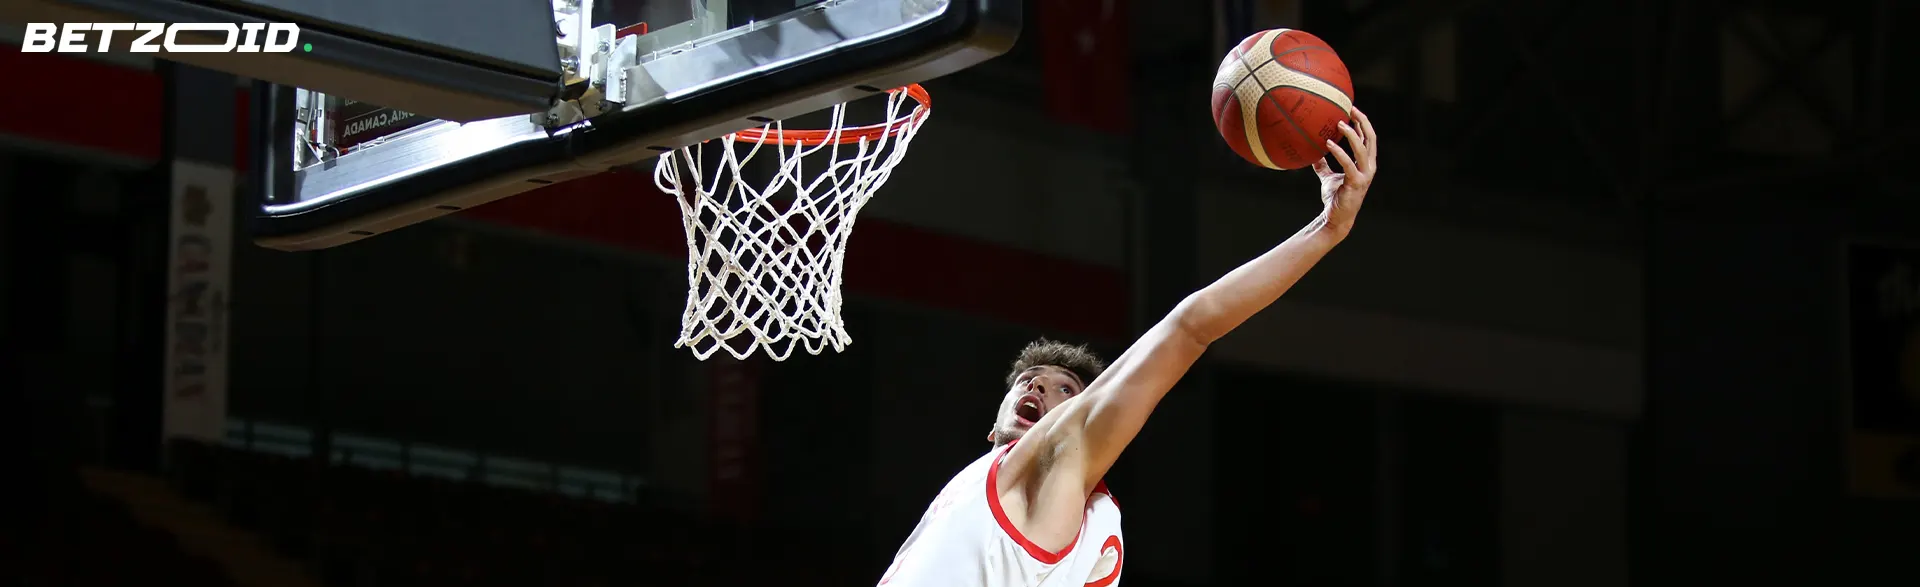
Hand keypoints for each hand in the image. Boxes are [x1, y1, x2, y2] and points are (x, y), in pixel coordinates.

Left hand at [1312, 108, 1377, 237]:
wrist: (1336, 217)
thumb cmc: (1334, 198)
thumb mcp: (1327, 177)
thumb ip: (1323, 165)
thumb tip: (1311, 153)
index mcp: (1365, 163)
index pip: (1368, 138)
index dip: (1362, 122)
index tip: (1351, 108)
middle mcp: (1369, 167)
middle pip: (1370, 138)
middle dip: (1362, 122)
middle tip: (1350, 109)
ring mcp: (1364, 175)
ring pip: (1362, 148)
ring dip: (1351, 134)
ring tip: (1339, 123)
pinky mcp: (1356, 183)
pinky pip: (1348, 163)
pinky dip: (1339, 152)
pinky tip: (1328, 144)